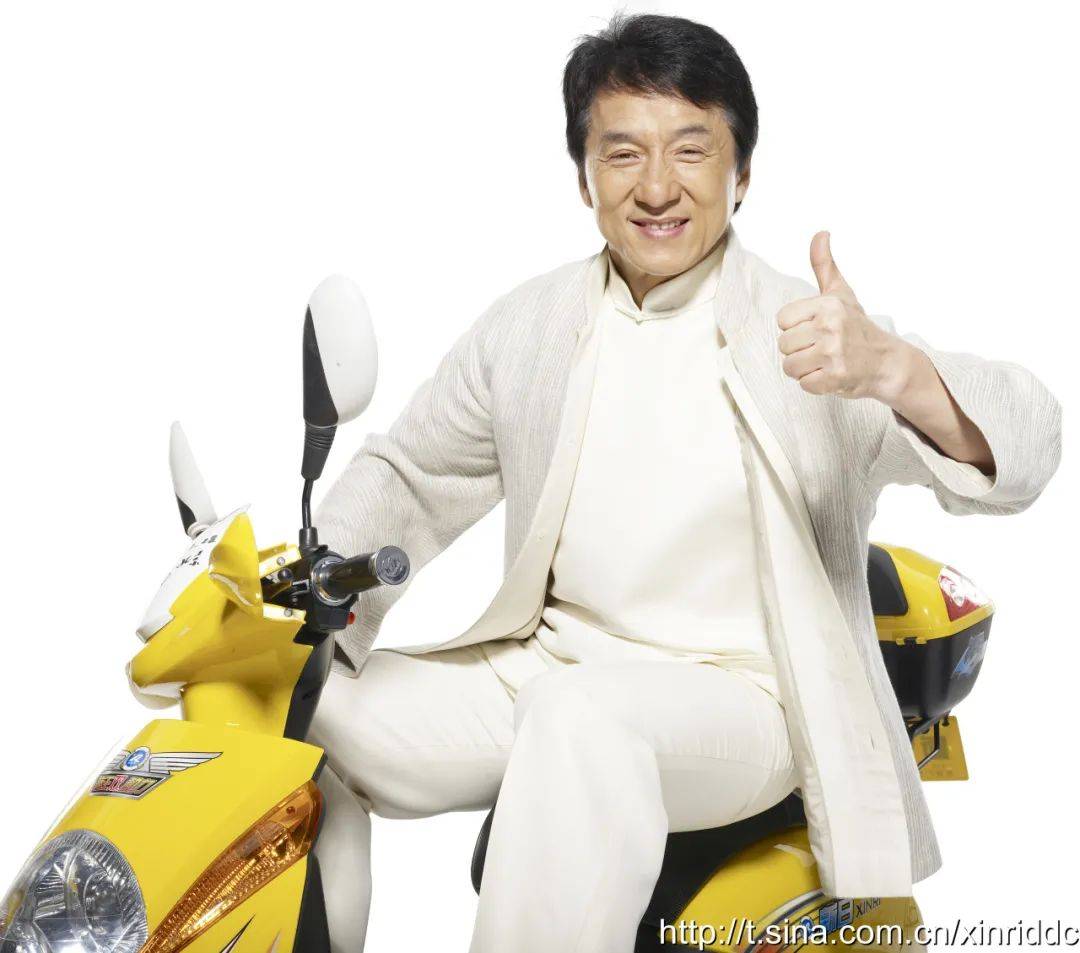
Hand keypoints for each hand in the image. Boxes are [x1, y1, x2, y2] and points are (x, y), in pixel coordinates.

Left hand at [777, 231, 903, 399]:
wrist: (887, 362)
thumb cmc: (858, 327)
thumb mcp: (841, 294)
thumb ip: (825, 266)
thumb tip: (820, 233)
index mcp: (828, 305)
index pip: (782, 321)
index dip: (795, 328)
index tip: (815, 329)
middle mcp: (831, 327)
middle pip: (783, 345)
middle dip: (799, 351)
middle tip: (822, 348)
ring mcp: (834, 353)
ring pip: (790, 366)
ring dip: (805, 369)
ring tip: (824, 362)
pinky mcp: (835, 378)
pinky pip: (804, 384)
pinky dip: (815, 384)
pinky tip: (831, 374)